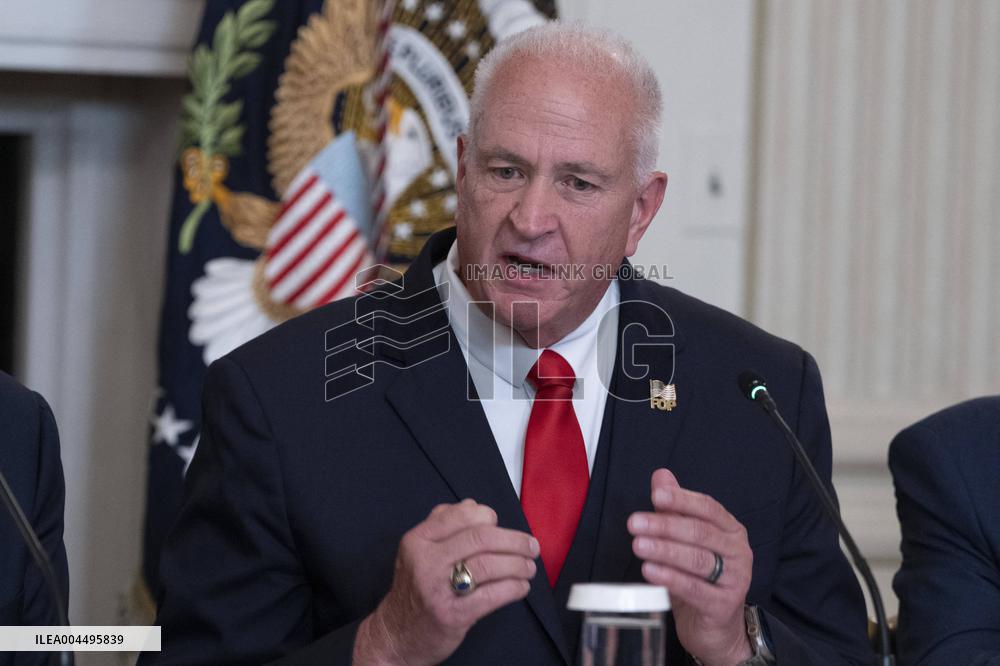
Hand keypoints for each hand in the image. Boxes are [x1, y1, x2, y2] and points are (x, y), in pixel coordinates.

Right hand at [353, 499, 539, 664]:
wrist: (397, 636)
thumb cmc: (415, 590)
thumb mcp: (417, 551)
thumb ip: (443, 525)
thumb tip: (473, 504)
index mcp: (418, 540)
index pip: (461, 515)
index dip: (489, 516)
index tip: (502, 525)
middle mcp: (425, 561)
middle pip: (480, 538)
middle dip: (513, 540)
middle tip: (531, 546)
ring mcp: (437, 589)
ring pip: (488, 565)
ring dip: (517, 565)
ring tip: (528, 567)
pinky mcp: (452, 615)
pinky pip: (492, 595)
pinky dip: (513, 588)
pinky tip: (520, 586)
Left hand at [628, 469, 753, 665]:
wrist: (716, 628)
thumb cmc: (700, 579)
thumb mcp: (686, 541)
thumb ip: (675, 508)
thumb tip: (661, 477)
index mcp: (730, 530)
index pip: (708, 508)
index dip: (682, 500)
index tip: (656, 496)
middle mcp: (738, 551)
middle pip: (699, 533)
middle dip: (664, 526)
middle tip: (635, 522)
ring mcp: (734, 579)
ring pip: (697, 560)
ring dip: (664, 550)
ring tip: (638, 545)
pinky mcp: (723, 605)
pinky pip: (695, 588)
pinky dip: (670, 578)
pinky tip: (650, 571)